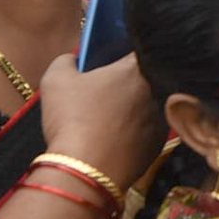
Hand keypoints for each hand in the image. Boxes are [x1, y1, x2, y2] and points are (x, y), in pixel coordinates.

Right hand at [38, 52, 165, 189]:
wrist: (87, 169)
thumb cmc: (72, 119)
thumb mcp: (55, 80)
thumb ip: (66, 60)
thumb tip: (73, 59)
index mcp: (136, 68)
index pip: (142, 48)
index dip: (129, 51)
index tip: (117, 56)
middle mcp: (157, 89)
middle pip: (149, 77)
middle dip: (132, 80)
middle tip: (111, 88)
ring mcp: (162, 117)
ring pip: (150, 104)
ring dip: (135, 106)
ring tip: (111, 115)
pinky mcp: (160, 142)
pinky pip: (149, 128)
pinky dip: (136, 130)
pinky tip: (116, 136)